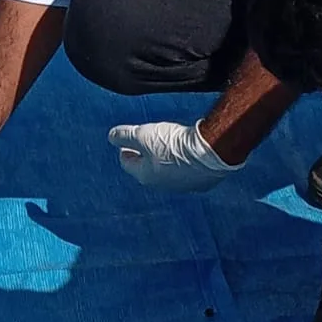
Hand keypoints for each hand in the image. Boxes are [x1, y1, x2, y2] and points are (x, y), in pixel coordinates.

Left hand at [108, 120, 244, 192]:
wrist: (210, 153)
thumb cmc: (174, 145)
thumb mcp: (143, 135)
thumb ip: (125, 136)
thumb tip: (111, 137)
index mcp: (145, 176)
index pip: (127, 163)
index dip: (125, 150)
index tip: (126, 143)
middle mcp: (162, 185)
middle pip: (147, 169)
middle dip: (144, 156)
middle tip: (145, 143)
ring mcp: (183, 186)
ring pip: (168, 172)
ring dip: (165, 161)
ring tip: (168, 146)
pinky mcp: (201, 183)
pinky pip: (188, 173)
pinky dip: (184, 164)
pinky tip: (189, 154)